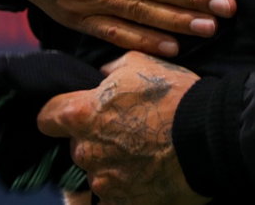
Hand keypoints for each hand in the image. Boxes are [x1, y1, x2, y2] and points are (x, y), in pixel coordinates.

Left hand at [37, 51, 206, 204]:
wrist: (208, 134)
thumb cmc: (172, 94)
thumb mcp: (138, 63)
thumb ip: (109, 70)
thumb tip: (100, 76)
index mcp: (81, 114)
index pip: (47, 118)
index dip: (58, 115)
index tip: (72, 115)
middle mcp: (86, 151)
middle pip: (78, 147)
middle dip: (95, 139)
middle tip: (126, 131)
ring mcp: (104, 182)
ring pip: (98, 172)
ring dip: (113, 164)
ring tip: (143, 154)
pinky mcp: (124, 203)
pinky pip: (117, 196)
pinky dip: (128, 187)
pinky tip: (147, 174)